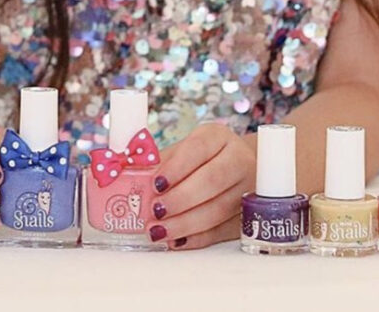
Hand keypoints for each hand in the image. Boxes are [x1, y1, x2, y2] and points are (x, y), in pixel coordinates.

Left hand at [148, 123, 255, 249]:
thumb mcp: (182, 152)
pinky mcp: (250, 214)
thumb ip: (159, 165)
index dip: (176, 167)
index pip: (198, 147)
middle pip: (212, 180)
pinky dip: (198, 238)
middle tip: (156, 211)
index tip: (156, 183)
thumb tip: (128, 183)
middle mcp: (239, 159)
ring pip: (219, 209)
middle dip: (180, 199)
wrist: (241, 167)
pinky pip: (224, 230)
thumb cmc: (202, 160)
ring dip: (185, 224)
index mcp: (217, 137)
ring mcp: (249, 188)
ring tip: (159, 231)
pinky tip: (177, 241)